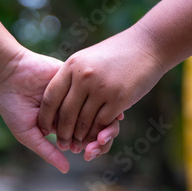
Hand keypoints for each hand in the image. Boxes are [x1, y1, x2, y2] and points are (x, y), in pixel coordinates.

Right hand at [0, 48, 119, 172]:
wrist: (8, 74)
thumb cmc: (12, 106)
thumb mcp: (27, 133)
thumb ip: (46, 150)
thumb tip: (66, 169)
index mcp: (61, 122)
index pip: (80, 137)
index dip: (89, 146)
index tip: (89, 153)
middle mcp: (71, 108)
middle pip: (92, 124)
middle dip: (97, 136)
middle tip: (96, 144)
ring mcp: (74, 92)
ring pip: (96, 108)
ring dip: (101, 120)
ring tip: (100, 131)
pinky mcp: (76, 77)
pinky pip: (92, 89)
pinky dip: (100, 100)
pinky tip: (103, 108)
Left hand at [38, 26, 164, 153]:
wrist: (147, 45)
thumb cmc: (116, 52)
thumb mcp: (87, 58)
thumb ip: (72, 75)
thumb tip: (57, 97)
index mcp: (72, 66)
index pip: (51, 97)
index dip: (45, 116)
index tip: (44, 128)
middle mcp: (84, 77)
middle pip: (66, 113)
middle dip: (62, 133)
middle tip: (62, 143)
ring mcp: (101, 88)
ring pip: (84, 122)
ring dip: (80, 137)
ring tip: (77, 145)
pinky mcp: (119, 99)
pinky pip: (102, 123)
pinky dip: (97, 134)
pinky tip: (96, 139)